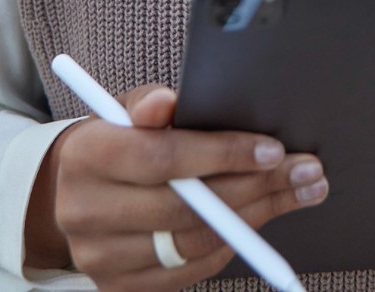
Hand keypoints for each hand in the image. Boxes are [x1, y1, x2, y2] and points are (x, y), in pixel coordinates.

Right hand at [28, 85, 328, 288]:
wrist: (69, 191)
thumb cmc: (114, 138)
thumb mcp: (125, 108)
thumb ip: (150, 104)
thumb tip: (167, 102)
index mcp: (87, 155)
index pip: (163, 157)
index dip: (222, 153)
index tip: (273, 148)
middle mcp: (85, 213)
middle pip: (185, 208)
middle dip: (256, 187)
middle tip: (305, 170)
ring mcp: (100, 258)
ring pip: (193, 244)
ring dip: (256, 217)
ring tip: (298, 191)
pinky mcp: (118, 287)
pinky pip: (189, 272)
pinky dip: (230, 244)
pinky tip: (259, 218)